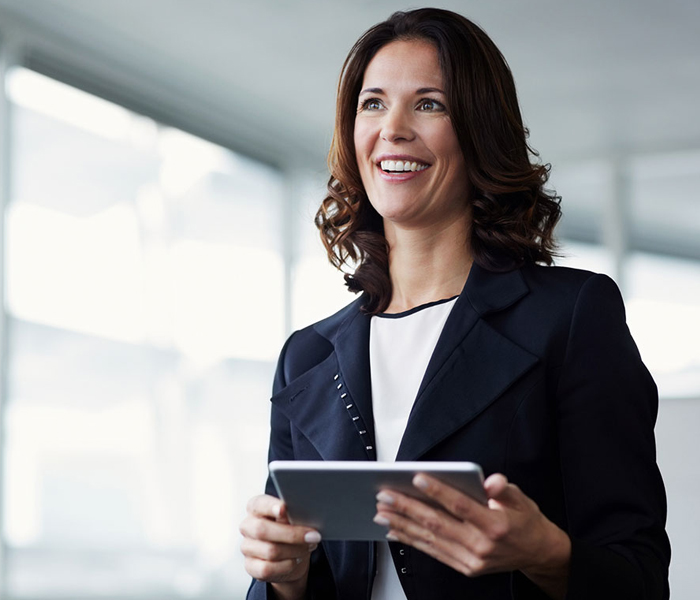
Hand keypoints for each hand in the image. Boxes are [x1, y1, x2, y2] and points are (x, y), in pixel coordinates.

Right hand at [240, 494, 320, 599]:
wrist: (289, 556)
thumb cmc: (290, 529)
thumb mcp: (292, 518)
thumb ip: (290, 514)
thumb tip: (297, 511)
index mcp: (256, 508)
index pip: (259, 504)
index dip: (270, 506)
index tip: (284, 507)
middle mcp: (247, 526)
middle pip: (263, 530)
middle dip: (292, 534)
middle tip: (313, 536)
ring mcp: (247, 547)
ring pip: (270, 551)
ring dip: (295, 550)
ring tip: (309, 547)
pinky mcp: (250, 566)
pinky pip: (268, 569)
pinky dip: (287, 565)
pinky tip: (296, 560)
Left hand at [374, 473, 570, 598]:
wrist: (537, 554)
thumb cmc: (525, 520)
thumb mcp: (521, 498)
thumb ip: (503, 488)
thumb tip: (490, 480)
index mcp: (495, 525)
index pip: (461, 506)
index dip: (438, 491)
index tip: (417, 477)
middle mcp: (481, 545)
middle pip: (438, 523)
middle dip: (408, 508)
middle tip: (385, 495)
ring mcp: (472, 560)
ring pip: (430, 539)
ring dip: (402, 525)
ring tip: (381, 513)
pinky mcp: (465, 568)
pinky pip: (434, 553)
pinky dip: (412, 541)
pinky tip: (395, 532)